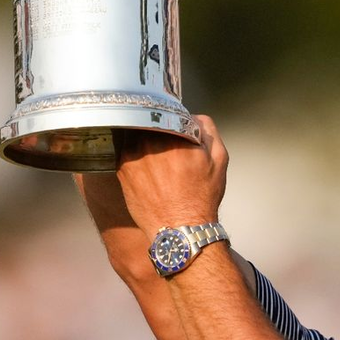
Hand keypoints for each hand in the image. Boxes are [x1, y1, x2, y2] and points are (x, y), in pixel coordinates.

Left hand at [116, 115, 228, 235]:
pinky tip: (144, 163)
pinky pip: (123, 148)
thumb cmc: (200, 197)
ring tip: (154, 152)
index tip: (174, 122)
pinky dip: (132, 150)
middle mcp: (149, 141)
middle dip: (156, 125)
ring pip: (133, 132)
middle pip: (147, 119)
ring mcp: (131, 154)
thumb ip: (207, 129)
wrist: (180, 229)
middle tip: (164, 138)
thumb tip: (193, 116)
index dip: (171, 115)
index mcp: (174, 134)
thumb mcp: (218, 159)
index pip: (167, 110)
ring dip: (141, 135)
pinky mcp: (121, 168)